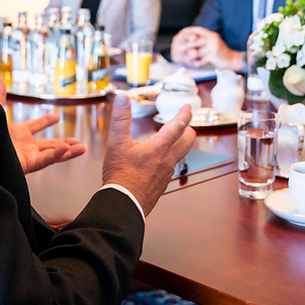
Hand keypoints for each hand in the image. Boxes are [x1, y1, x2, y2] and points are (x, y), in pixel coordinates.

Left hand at [8, 115, 86, 173]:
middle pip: (49, 144)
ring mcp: (27, 156)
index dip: (45, 121)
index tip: (56, 116)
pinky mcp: (27, 165)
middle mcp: (24, 146)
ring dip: (67, 151)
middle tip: (78, 143)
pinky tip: (67, 150)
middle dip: (65, 143)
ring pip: (52, 154)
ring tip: (82, 149)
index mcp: (16, 133)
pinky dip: (57, 155)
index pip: (34, 126)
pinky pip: (45, 160)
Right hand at [102, 94, 194, 215]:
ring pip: (179, 156)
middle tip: (186, 124)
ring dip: (179, 145)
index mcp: (159, 148)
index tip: (188, 107)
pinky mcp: (161, 185)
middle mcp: (167, 160)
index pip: (178, 126)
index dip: (185, 114)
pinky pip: (170, 169)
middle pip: (187, 142)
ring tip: (173, 140)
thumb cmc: (120, 176)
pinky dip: (169, 160)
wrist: (123, 205)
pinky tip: (159, 162)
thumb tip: (122, 98)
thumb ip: (120, 119)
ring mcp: (166, 174)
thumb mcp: (116, 144)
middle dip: (188, 130)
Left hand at [171, 26, 242, 70]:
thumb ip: (204, 40)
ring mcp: (213, 47)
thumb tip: (190, 39)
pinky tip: (196, 65)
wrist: (232, 59)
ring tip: (187, 60)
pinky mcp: (214, 55)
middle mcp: (212, 39)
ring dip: (191, 57)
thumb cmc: (220, 52)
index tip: (182, 32)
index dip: (190, 30)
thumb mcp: (213, 42)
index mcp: (212, 34)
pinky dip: (198, 63)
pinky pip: (202, 60)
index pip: (199, 29)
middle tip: (180, 48)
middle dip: (187, 45)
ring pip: (197, 52)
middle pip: (196, 40)